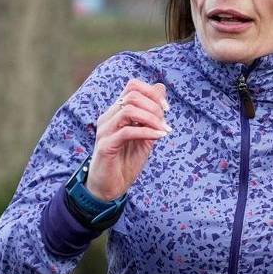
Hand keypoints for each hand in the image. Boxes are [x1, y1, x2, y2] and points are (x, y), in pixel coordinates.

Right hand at [86, 79, 170, 199]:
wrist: (109, 187)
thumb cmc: (126, 161)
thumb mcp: (144, 135)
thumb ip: (152, 114)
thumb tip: (161, 87)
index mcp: (116, 112)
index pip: (132, 86)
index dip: (152, 93)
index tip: (167, 109)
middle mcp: (108, 117)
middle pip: (132, 95)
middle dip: (154, 107)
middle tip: (165, 123)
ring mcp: (105, 130)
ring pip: (129, 110)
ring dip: (152, 118)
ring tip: (163, 130)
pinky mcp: (105, 146)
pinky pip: (127, 131)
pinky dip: (147, 132)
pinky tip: (159, 137)